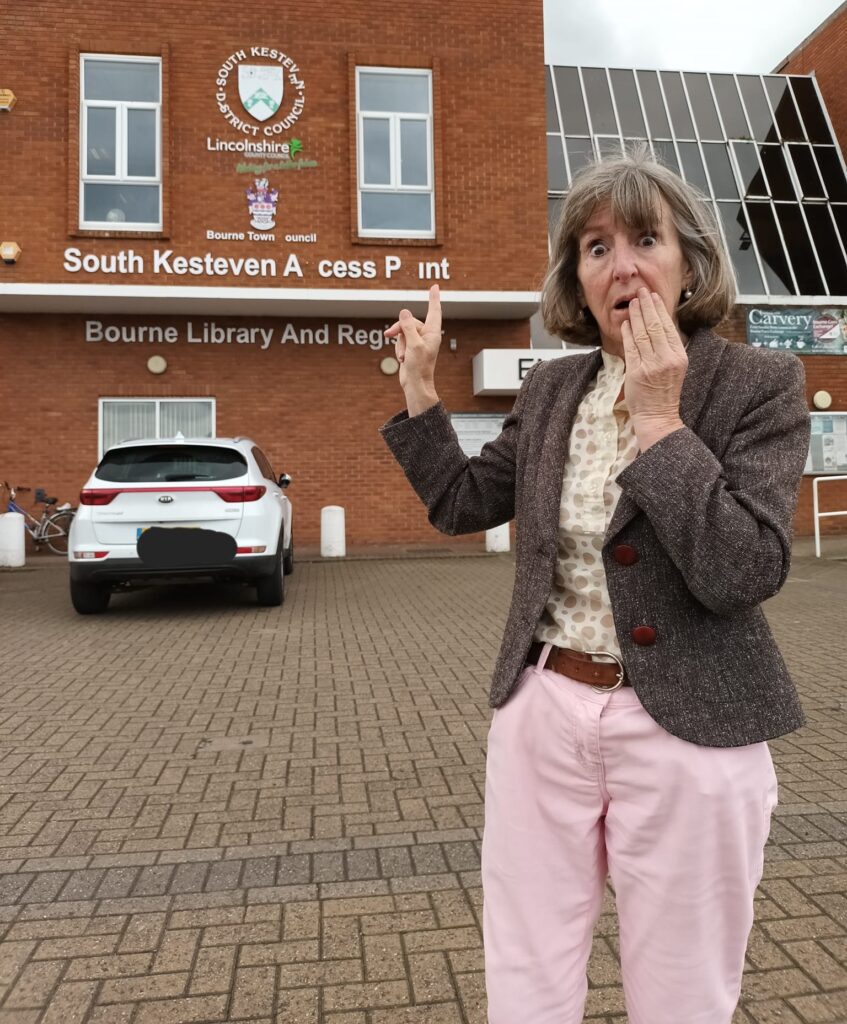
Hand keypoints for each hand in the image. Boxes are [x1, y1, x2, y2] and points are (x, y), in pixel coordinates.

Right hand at [384, 284, 441, 392]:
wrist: (415, 384)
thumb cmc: (419, 367)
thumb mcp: (413, 344)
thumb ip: (408, 327)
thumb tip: (404, 311)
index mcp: (433, 333)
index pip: (434, 311)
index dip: (433, 298)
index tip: (435, 286)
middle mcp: (427, 336)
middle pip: (409, 322)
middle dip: (399, 328)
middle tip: (389, 334)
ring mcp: (418, 342)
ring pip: (403, 332)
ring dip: (399, 343)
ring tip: (402, 356)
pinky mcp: (411, 348)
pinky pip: (400, 341)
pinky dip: (398, 348)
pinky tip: (402, 359)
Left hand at [622, 287, 687, 448]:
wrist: (658, 416)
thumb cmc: (664, 392)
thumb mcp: (674, 367)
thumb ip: (667, 347)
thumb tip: (657, 323)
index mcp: (679, 356)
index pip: (669, 327)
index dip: (660, 309)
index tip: (653, 296)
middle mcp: (666, 359)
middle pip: (655, 326)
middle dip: (647, 306)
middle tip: (641, 291)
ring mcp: (651, 365)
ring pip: (642, 334)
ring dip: (635, 316)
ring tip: (632, 303)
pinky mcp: (636, 372)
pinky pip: (631, 347)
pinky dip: (627, 333)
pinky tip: (625, 323)